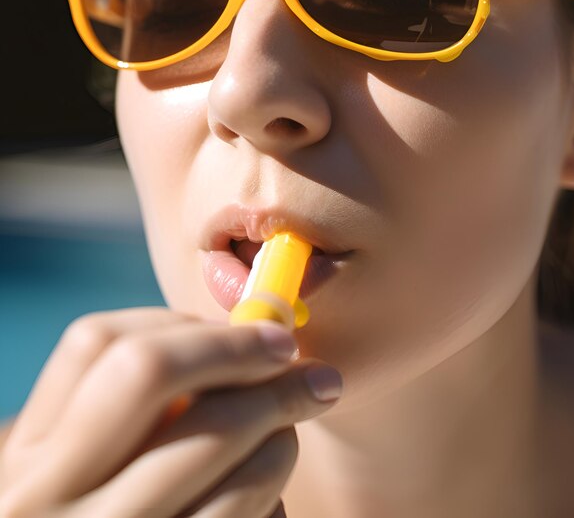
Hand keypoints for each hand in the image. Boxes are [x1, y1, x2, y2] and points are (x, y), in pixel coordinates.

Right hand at [0, 308, 341, 516]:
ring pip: (214, 432)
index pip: (94, 342)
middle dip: (235, 346)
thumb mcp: (112, 463)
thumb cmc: (130, 512)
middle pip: (148, 369)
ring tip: (299, 407)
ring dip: (275, 408)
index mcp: (29, 454)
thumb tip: (252, 330)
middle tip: (289, 347)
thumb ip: (159, 401)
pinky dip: (274, 468)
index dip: (180, 321)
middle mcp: (42, 497)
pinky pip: (241, 499)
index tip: (235, 325)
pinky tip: (276, 465)